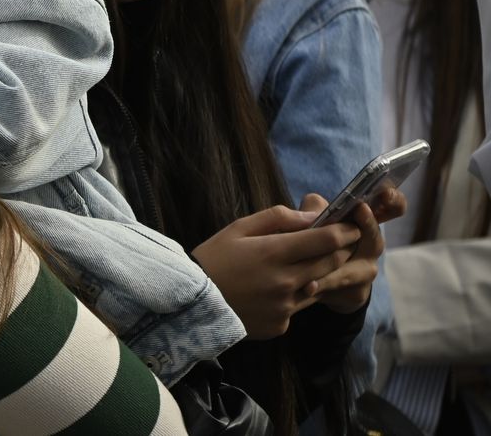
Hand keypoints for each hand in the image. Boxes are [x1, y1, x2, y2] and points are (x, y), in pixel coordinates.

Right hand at [192, 202, 361, 338]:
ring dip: (315, 275)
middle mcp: (285, 281)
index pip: (326, 240)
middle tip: (336, 243)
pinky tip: (270, 291)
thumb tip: (311, 216)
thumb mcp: (238, 228)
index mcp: (274, 253)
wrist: (190, 302)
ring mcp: (285, 306)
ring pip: (316, 286)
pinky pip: (297, 307)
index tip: (352, 227)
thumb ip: (277, 218)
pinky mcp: (280, 325)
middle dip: (338, 251)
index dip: (345, 231)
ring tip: (295, 266)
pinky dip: (292, 296)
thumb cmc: (213, 258)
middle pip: (330, 264)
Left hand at [305, 187, 400, 313]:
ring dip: (335, 265)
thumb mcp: (314, 218)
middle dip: (367, 225)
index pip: (393, 208)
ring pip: (355, 267)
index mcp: (366, 222)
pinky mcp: (357, 292)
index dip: (394, 201)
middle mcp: (372, 245)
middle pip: (375, 238)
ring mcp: (367, 270)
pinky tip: (309, 287)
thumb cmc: (317, 238)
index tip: (386, 192)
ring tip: (321, 260)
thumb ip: (314, 209)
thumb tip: (316, 209)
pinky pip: (342, 289)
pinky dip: (324, 286)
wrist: (316, 278)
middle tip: (359, 210)